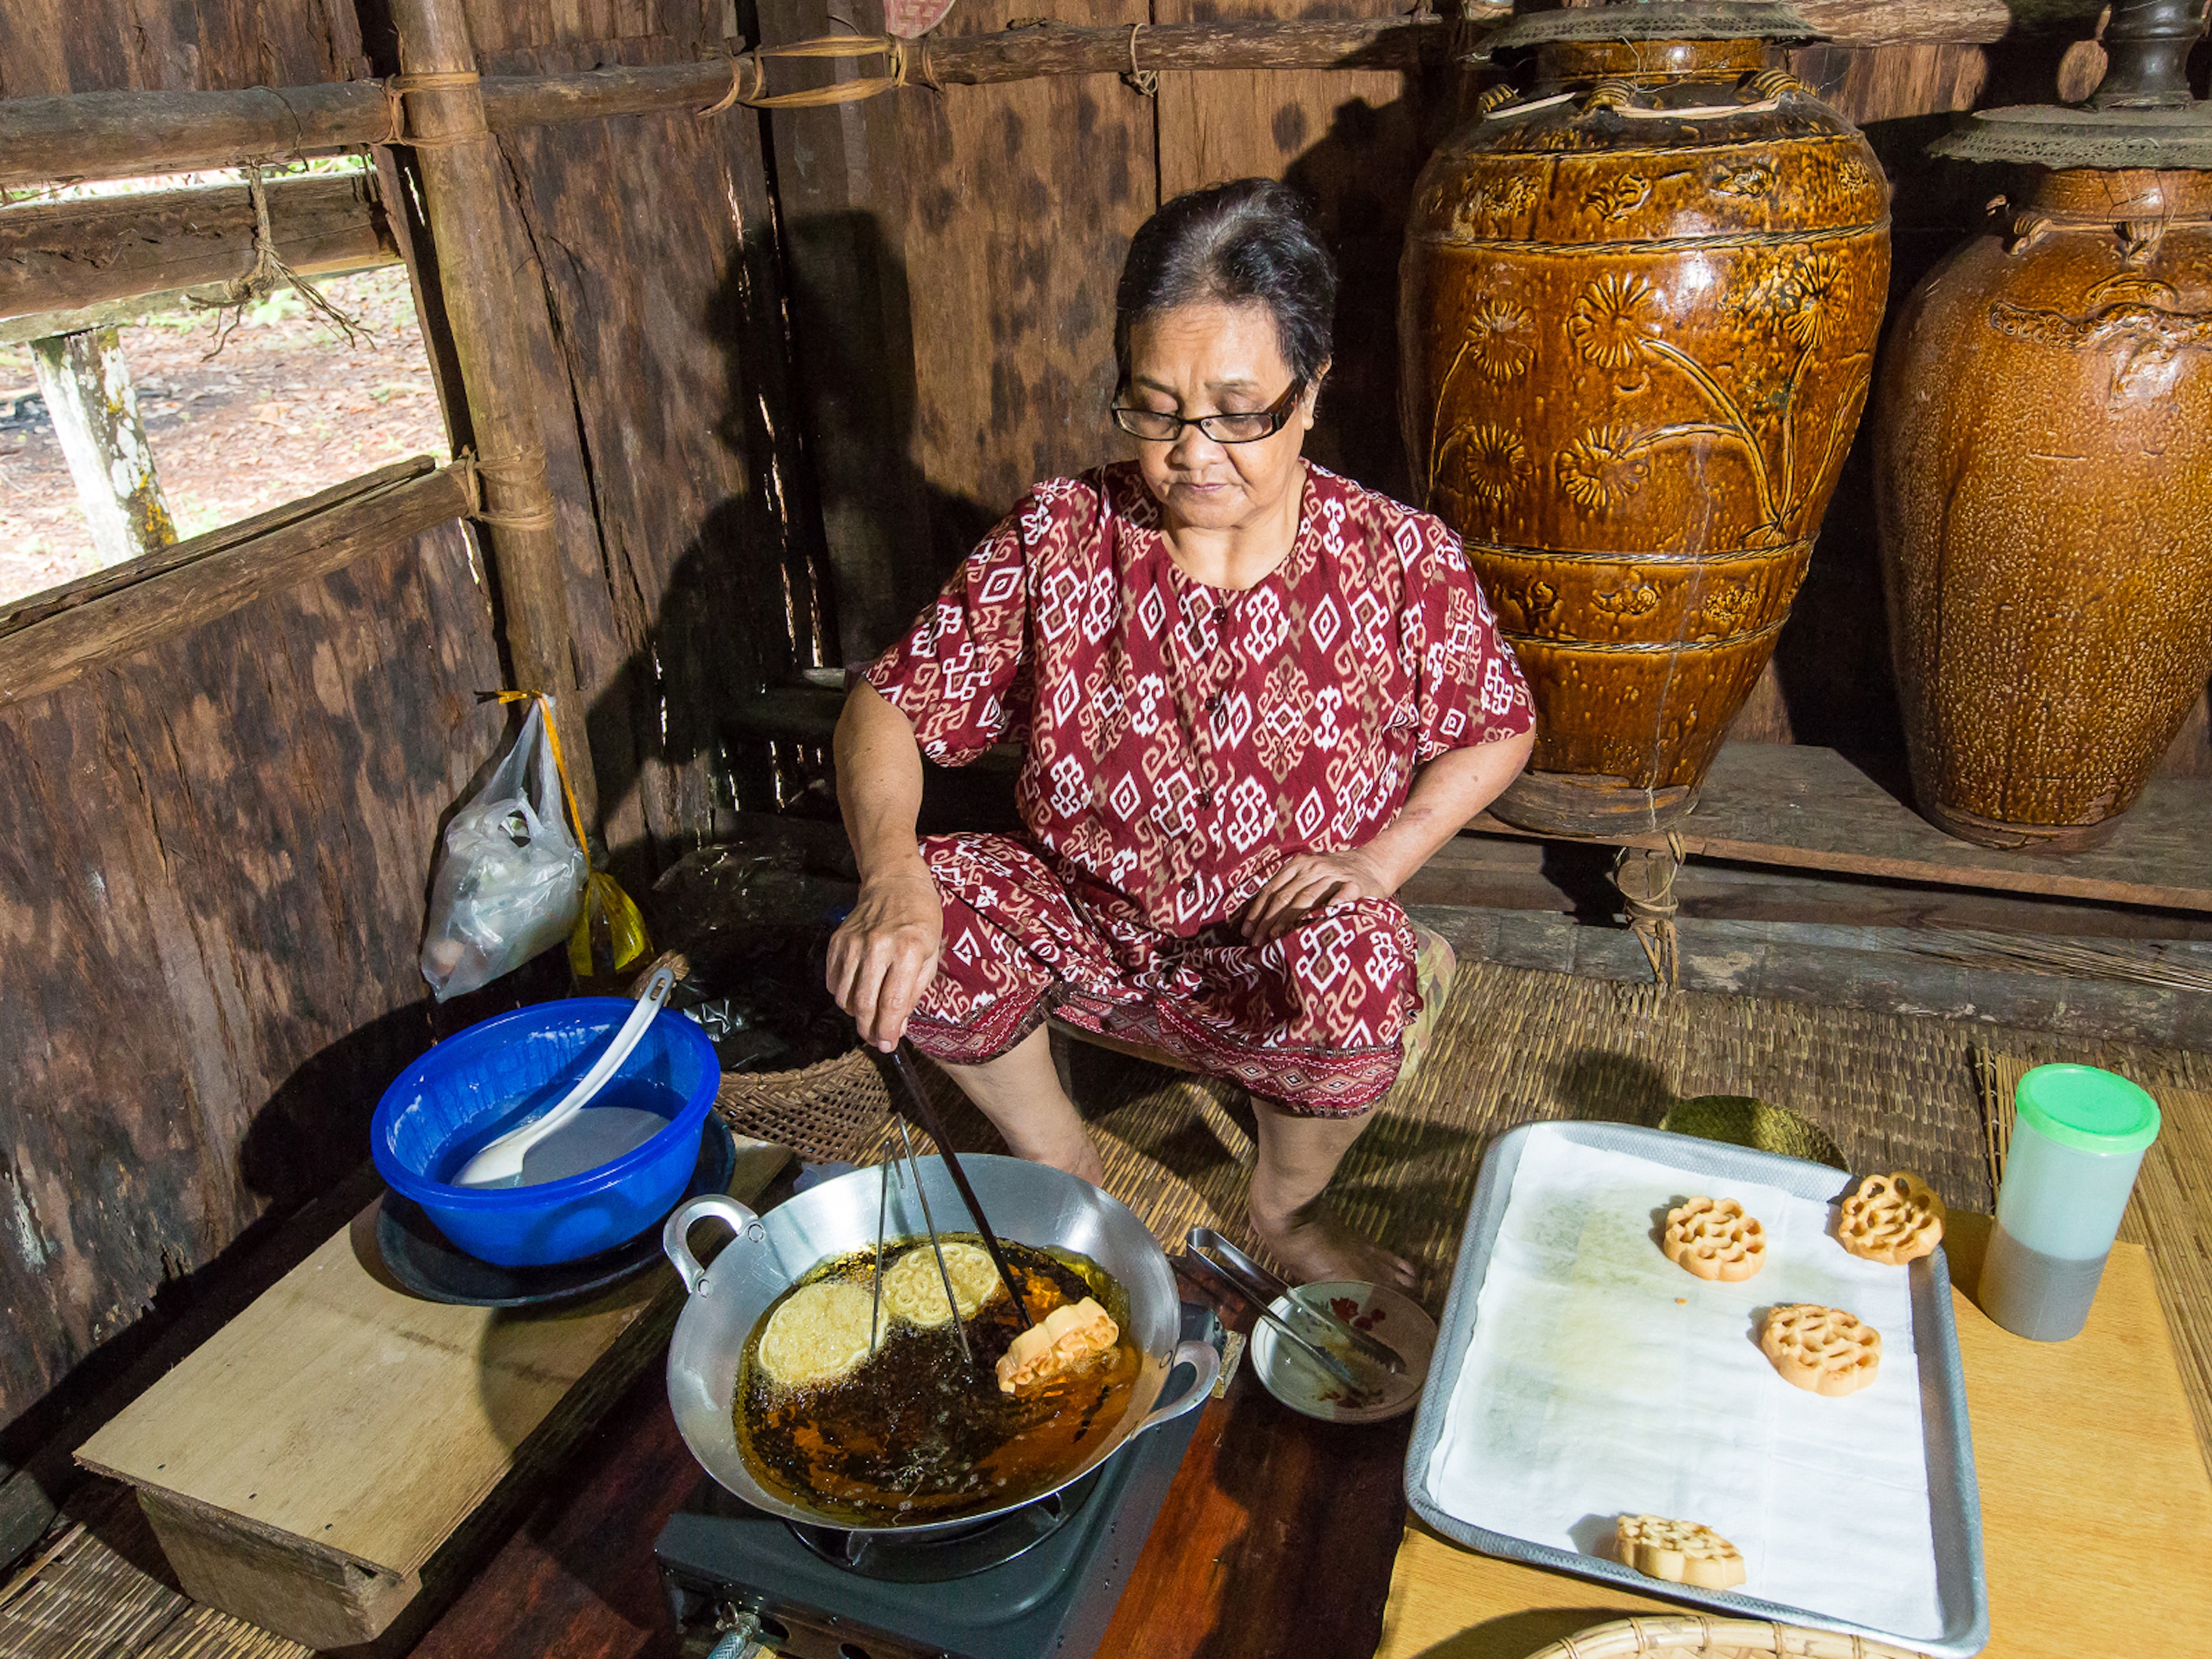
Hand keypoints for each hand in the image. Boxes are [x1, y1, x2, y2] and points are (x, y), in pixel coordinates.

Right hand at [826, 860, 943, 1051]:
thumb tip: (897, 1027)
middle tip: (876, 1040)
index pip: (892, 1003)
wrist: (896, 883)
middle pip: (864, 1004)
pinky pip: (832, 981)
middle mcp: (877, 947)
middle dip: (870, 1030)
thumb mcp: (932, 955)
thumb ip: (914, 993)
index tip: (887, 1045)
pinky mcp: (837, 941)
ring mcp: (853, 944)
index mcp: (908, 950)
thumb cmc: (921, 920)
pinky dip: (842, 995)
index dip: (887, 1031)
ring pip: (844, 997)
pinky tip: (857, 992)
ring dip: (855, 1015)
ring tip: (869, 1015)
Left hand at [1238, 848, 1390, 945]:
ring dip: (1289, 919)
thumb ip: (1287, 889)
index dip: (1257, 912)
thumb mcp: (1308, 874)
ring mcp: (1335, 875)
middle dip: (1267, 921)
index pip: (1272, 889)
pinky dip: (1332, 905)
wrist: (1373, 864)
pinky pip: (1342, 896)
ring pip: (1307, 898)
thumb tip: (1257, 919)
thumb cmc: (1334, 877)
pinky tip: (1322, 919)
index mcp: (1299, 865)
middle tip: (1257, 942)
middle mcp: (1314, 867)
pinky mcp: (1356, 885)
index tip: (1247, 932)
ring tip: (1276, 937)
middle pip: (1285, 896)